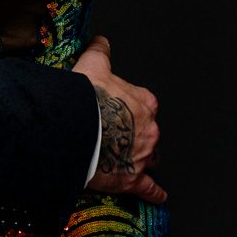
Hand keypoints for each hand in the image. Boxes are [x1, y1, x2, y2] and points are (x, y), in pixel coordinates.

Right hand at [73, 35, 165, 203]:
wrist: (78, 127)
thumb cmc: (86, 97)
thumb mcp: (93, 65)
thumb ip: (100, 52)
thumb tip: (102, 41)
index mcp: (144, 102)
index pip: (146, 104)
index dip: (133, 107)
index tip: (122, 110)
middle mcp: (149, 129)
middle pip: (149, 133)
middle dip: (138, 135)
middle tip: (119, 135)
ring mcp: (143, 155)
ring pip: (150, 158)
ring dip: (143, 159)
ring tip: (130, 161)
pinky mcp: (133, 178)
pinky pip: (148, 187)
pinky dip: (154, 192)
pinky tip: (158, 195)